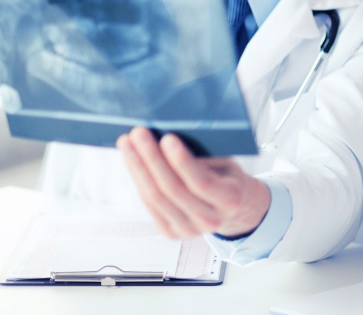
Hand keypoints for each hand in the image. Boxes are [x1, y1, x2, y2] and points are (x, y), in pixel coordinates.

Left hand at [117, 127, 270, 238]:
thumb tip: (168, 138)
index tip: (167, 138)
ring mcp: (188, 230)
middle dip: (151, 158)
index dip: (182, 161)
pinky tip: (133, 161)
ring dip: (138, 167)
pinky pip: (149, 204)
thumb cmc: (227, 177)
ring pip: (155, 197)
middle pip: (172, 189)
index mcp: (230, 200)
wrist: (232, 207)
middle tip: (139, 133)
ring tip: (128, 143)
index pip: (201, 182)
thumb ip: (204, 156)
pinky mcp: (171, 232)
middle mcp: (210, 219)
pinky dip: (139, 180)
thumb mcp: (227, 162)